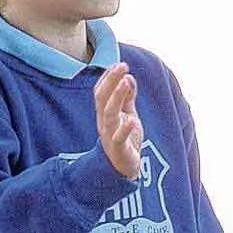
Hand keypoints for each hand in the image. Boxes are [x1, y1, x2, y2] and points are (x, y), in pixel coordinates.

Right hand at [94, 66, 143, 180]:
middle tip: (122, 65)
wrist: (122, 169)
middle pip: (103, 99)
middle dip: (111, 81)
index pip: (101, 92)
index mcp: (105, 113)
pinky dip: (125, 129)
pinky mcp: (119, 149)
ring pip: (109, 115)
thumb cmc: (125, 139)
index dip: (108, 78)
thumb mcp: (127, 115)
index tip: (118, 63)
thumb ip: (127, 98)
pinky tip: (132, 120)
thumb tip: (128, 77)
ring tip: (126, 82)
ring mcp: (110, 135)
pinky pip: (119, 138)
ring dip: (117, 97)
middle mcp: (104, 122)